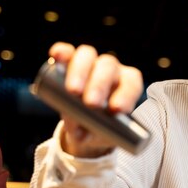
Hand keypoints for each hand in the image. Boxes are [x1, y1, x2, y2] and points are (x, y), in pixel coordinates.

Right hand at [49, 42, 143, 157]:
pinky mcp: (71, 59)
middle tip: (92, 104)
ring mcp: (91, 62)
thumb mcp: (99, 135)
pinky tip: (56, 56)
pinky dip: (62, 52)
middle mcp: (112, 69)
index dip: (126, 94)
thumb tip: (78, 127)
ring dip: (80, 71)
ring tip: (73, 91)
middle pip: (108, 67)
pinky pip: (67, 52)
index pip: (131, 84)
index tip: (117, 110)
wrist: (86, 126)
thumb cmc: (100, 129)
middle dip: (99, 85)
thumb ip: (91, 133)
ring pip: (88, 56)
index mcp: (128, 85)